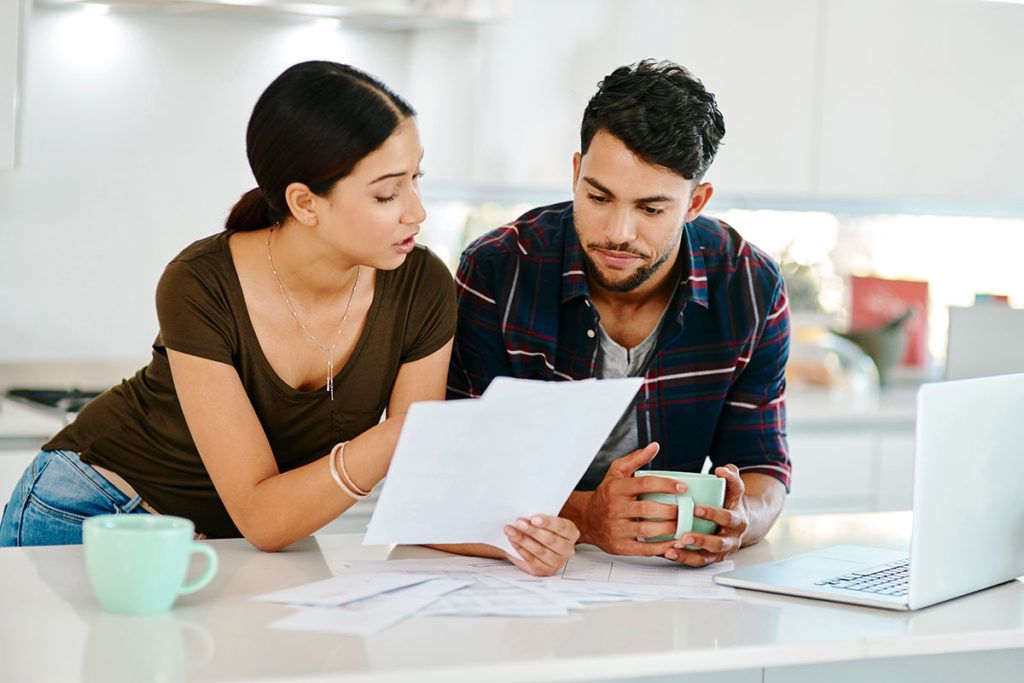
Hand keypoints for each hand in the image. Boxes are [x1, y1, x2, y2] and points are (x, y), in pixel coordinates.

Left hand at [503, 515, 579, 576]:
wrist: (535, 542)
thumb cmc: (541, 528)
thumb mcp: (544, 520)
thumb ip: (539, 518)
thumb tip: (526, 513)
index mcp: (571, 533)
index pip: (562, 527)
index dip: (548, 523)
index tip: (534, 518)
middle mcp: (567, 549)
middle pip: (551, 540)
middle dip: (533, 531)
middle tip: (519, 523)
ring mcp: (557, 562)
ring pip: (541, 551)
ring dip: (523, 540)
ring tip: (511, 531)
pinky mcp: (545, 570)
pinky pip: (532, 560)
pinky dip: (520, 549)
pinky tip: (513, 541)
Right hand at [579, 442, 687, 556]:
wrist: (586, 518)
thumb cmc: (606, 495)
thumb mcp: (616, 472)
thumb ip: (636, 459)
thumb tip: (654, 446)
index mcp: (616, 488)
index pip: (644, 484)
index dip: (666, 485)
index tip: (683, 487)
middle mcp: (615, 508)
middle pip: (647, 509)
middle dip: (671, 510)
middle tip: (687, 510)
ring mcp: (616, 528)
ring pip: (646, 530)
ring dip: (668, 529)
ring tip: (683, 525)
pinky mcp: (619, 545)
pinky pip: (643, 549)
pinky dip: (660, 548)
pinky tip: (673, 544)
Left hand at [664, 464, 748, 566]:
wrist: (737, 524)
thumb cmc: (730, 504)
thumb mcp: (734, 490)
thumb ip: (731, 477)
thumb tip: (722, 469)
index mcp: (737, 521)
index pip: (727, 517)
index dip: (712, 514)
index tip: (696, 509)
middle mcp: (731, 539)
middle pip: (718, 543)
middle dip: (700, 540)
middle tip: (684, 536)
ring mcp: (721, 552)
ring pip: (706, 557)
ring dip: (688, 554)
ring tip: (672, 548)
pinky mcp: (711, 559)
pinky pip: (697, 562)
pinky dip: (683, 559)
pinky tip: (669, 553)